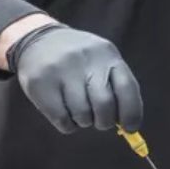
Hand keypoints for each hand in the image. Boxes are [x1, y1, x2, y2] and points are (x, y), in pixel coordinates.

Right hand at [9, 24, 142, 133]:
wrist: (38, 40)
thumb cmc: (81, 60)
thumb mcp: (102, 62)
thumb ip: (117, 88)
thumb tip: (129, 126)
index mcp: (107, 54)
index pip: (127, 87)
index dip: (132, 113)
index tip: (130, 128)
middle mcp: (85, 59)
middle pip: (104, 104)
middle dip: (105, 121)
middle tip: (101, 122)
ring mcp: (61, 70)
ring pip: (82, 115)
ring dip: (84, 122)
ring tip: (80, 111)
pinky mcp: (40, 83)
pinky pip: (62, 119)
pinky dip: (68, 125)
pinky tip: (65, 113)